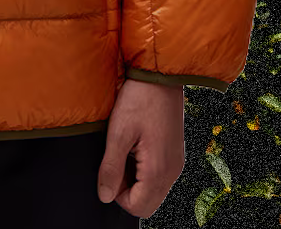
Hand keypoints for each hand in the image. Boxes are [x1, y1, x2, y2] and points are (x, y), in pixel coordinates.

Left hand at [97, 77, 185, 218]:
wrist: (160, 73)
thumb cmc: (139, 99)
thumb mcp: (118, 132)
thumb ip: (111, 168)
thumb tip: (104, 196)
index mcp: (159, 170)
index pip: (138, 207)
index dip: (118, 195)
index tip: (110, 170)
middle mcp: (172, 171)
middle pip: (147, 202)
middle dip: (128, 190)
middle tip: (117, 160)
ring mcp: (176, 162)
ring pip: (153, 189)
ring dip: (136, 179)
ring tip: (126, 149)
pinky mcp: (175, 152)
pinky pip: (159, 174)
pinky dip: (145, 169)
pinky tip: (136, 144)